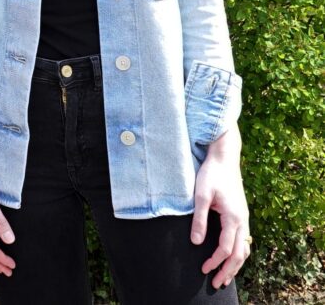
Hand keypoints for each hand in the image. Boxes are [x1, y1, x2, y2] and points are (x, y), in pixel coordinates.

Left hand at [192, 126, 250, 288]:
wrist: (224, 157)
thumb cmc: (211, 174)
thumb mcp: (200, 195)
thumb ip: (199, 220)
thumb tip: (197, 243)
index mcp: (234, 218)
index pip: (226, 249)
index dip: (215, 262)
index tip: (203, 270)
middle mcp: (243, 220)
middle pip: (240, 254)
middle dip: (229, 271)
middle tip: (216, 284)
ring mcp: (244, 218)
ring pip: (244, 248)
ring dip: (235, 264)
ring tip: (225, 276)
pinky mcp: (241, 214)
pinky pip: (243, 240)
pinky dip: (238, 253)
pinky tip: (230, 257)